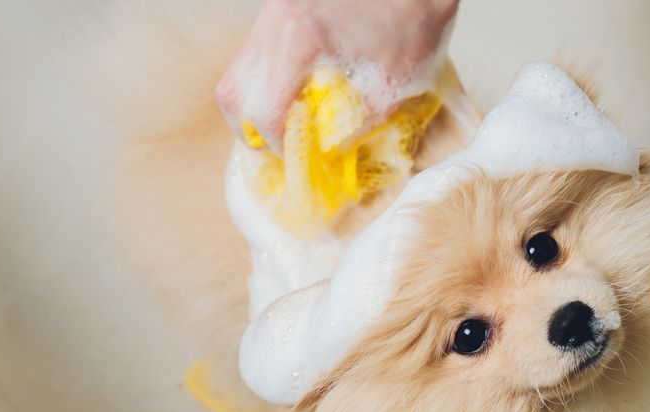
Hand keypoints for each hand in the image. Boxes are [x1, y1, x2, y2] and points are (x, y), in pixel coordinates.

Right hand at [216, 0, 459, 151]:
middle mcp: (274, 22)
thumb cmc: (415, 18)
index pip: (266, 112)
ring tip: (287, 122)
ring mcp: (272, 11)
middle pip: (234, 94)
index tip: (299, 158)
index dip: (279, 145)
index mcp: (299, 39)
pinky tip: (296, 90)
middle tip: (283, 145)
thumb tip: (332, 150)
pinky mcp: (280, 7)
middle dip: (254, 130)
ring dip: (255, 105)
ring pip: (237, 72)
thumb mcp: (395, 80)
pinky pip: (255, 54)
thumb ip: (360, 121)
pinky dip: (267, 80)